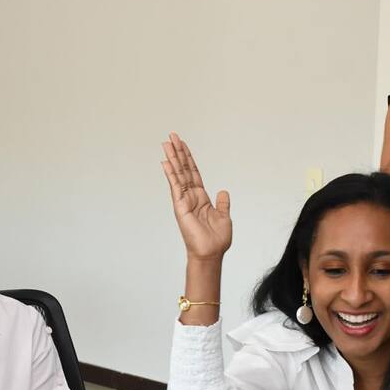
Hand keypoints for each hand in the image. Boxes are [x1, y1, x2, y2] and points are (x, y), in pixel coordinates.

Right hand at [161, 132, 231, 261]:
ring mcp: (184, 200)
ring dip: (173, 158)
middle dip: (178, 152)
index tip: (182, 144)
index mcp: (201, 197)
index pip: (193, 173)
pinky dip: (171, 174)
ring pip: (178, 174)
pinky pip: (175, 186)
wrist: (211, 253)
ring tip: (166, 143)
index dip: (189, 158)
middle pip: (183, 169)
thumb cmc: (216, 239)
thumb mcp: (224, 216)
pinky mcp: (180, 206)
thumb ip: (222, 203)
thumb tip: (223, 191)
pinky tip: (166, 162)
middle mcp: (190, 196)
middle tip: (171, 136)